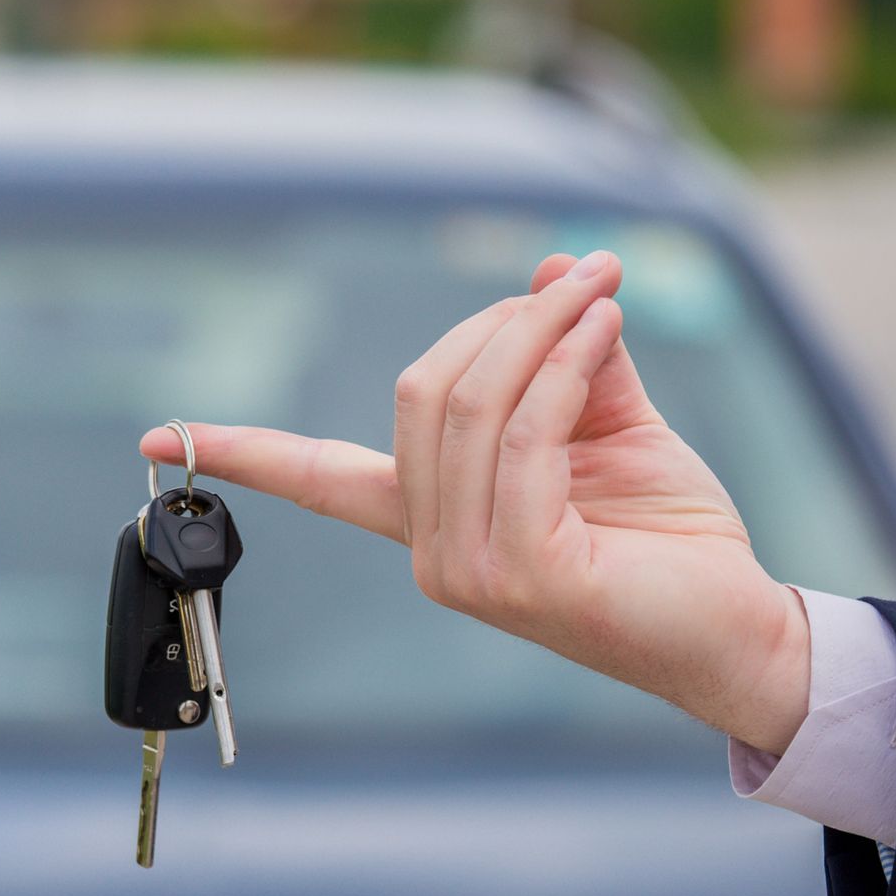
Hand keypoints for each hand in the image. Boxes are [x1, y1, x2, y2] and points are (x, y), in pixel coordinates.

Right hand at [140, 251, 811, 754]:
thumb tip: (554, 266)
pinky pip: (522, 436)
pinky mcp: (517, 575)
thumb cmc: (672, 537)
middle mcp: (430, 552)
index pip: (317, 480)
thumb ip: (570, 358)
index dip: (242, 448)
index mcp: (430, 520)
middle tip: (586, 282)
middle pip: (421, 391)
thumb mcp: (611, 426)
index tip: (156, 433)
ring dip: (543, 327)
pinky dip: (565, 365)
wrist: (740, 630)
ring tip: (605, 292)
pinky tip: (608, 332)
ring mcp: (465, 571)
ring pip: (467, 404)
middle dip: (503, 319)